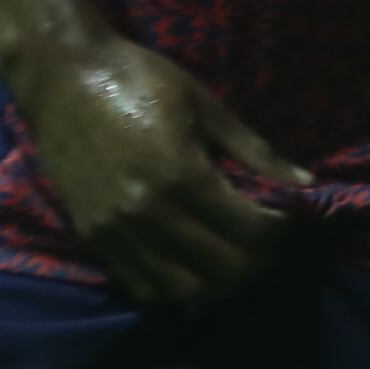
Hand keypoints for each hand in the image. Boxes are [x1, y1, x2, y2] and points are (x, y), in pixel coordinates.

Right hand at [15, 32, 309, 304]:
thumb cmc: (142, 80)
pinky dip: (175, 289)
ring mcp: (115, 230)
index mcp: (182, 175)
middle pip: (223, 267)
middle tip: (267, 242)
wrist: (63, 78)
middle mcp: (147, 212)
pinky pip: (140, 285)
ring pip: (182, 289)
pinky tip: (195, 270)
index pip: (251, 230)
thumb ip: (257, 151)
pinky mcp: (92, 237)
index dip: (279, 231)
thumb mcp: (209, 108)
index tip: (286, 217)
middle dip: (258, 260)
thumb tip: (306, 182)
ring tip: (235, 260)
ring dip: (219, 284)